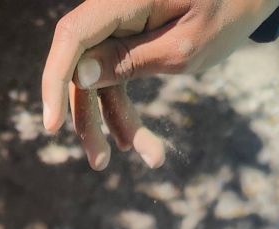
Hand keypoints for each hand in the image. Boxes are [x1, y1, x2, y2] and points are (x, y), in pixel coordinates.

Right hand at [42, 0, 278, 169]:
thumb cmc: (226, 12)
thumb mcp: (183, 46)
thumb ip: (130, 59)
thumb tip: (79, 74)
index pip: (72, 36)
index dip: (55, 81)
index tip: (52, 126)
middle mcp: (114, 8)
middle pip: (80, 64)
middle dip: (88, 117)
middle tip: (101, 163)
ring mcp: (119, 25)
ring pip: (98, 78)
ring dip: (115, 122)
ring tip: (150, 158)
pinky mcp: (129, 38)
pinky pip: (116, 76)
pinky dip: (125, 110)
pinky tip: (135, 142)